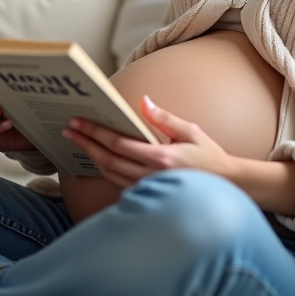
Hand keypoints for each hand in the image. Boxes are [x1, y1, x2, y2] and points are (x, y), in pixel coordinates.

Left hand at [62, 96, 236, 187]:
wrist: (226, 186)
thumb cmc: (210, 156)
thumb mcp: (191, 131)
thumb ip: (164, 118)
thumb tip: (143, 101)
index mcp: (161, 158)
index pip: (118, 143)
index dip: (95, 133)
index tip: (78, 122)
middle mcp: (150, 176)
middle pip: (107, 160)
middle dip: (85, 143)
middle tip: (68, 129)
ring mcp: (147, 187)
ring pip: (109, 173)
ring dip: (90, 156)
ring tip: (77, 141)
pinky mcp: (147, 193)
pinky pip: (117, 181)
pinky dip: (103, 168)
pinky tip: (95, 157)